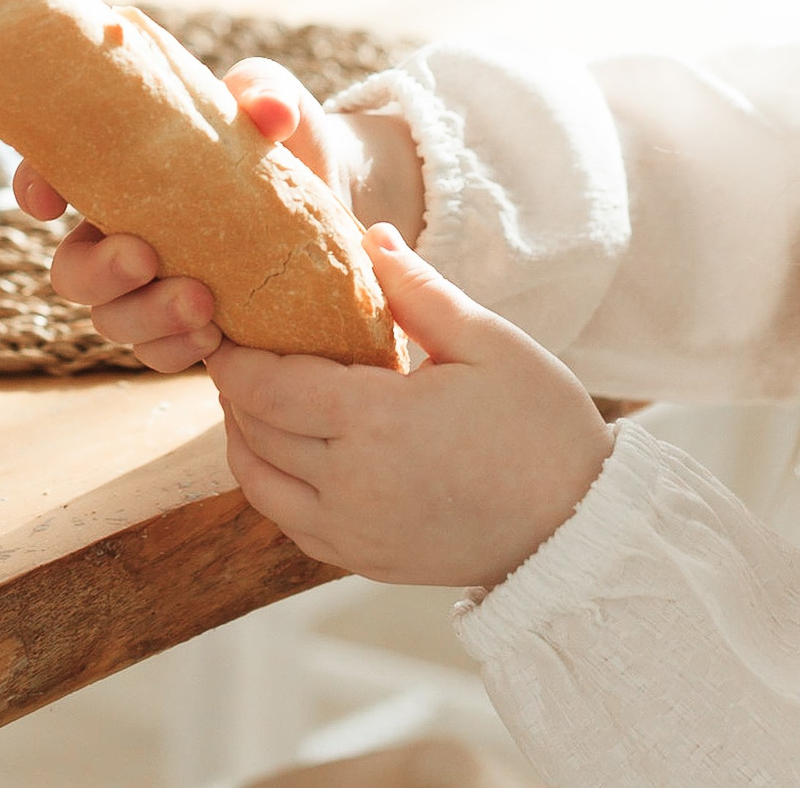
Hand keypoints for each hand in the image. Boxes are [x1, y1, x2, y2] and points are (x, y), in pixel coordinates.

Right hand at [21, 59, 422, 372]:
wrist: (340, 198)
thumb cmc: (288, 138)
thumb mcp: (276, 104)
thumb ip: (265, 95)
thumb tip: (268, 111)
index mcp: (121, 169)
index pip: (51, 171)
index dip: (33, 186)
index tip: (48, 203)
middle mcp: (122, 230)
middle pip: (71, 270)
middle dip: (99, 273)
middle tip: (146, 258)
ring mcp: (151, 287)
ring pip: (111, 320)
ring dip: (146, 318)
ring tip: (204, 309)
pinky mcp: (187, 327)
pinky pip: (158, 353)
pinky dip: (178, 349)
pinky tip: (218, 338)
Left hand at [209, 225, 611, 588]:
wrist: (579, 526)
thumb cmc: (542, 426)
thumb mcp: (488, 343)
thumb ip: (419, 292)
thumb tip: (370, 237)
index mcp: (376, 424)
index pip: (268, 387)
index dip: (234, 358)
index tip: (221, 327)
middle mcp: (351, 486)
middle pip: (255, 432)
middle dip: (233, 389)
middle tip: (231, 351)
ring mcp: (355, 532)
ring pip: (260, 484)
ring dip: (242, 438)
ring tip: (249, 399)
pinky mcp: (365, 561)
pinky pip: (290, 522)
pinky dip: (270, 484)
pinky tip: (283, 453)